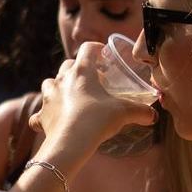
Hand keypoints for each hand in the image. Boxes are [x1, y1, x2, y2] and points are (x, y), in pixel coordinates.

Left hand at [30, 43, 154, 155]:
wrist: (71, 143)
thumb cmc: (97, 121)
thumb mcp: (124, 113)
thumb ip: (140, 111)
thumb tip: (153, 115)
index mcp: (81, 72)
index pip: (87, 49)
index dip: (96, 49)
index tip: (104, 55)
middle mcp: (62, 80)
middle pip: (67, 65)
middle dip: (77, 68)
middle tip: (91, 78)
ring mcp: (49, 97)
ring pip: (49, 83)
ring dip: (58, 86)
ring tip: (69, 95)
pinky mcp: (42, 116)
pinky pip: (38, 114)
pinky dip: (43, 116)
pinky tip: (50, 120)